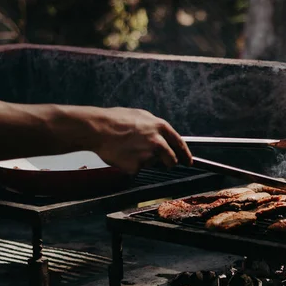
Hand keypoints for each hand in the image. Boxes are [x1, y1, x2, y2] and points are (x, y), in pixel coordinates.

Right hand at [63, 106, 192, 174]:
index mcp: (160, 127)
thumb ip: (155, 127)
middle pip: (171, 160)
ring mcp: (148, 156)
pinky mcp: (136, 167)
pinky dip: (130, 165)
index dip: (185, 154)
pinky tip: (122, 155)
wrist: (97, 128)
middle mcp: (158, 142)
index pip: (179, 144)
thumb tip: (163, 136)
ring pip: (151, 164)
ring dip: (144, 160)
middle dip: (168, 163)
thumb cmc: (116, 120)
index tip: (188, 161)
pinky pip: (136, 169)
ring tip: (128, 148)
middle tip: (160, 162)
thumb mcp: (140, 116)